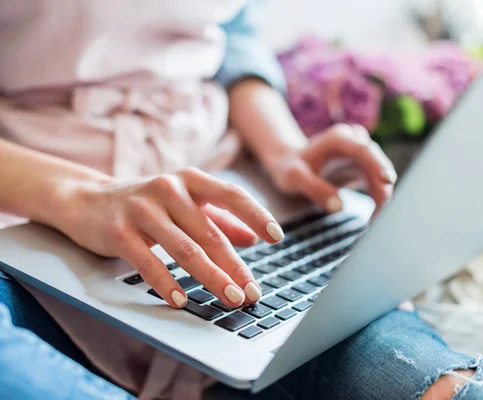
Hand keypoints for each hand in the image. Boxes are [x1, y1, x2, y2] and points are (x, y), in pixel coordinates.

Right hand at [56, 167, 284, 308]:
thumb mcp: (183, 204)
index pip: (231, 195)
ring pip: (185, 248)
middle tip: (252, 292)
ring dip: (211, 277)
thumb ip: (219, 218)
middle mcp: (169, 188)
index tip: (277, 237)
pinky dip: (167, 283)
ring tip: (231, 298)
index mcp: (190, 179)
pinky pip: (148, 261)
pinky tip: (181, 300)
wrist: (86, 200)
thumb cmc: (145, 203)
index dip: (256, 215)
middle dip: (235, 266)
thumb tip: (252, 239)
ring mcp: (142, 209)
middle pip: (210, 232)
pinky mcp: (119, 231)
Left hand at [265, 124, 397, 213]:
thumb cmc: (289, 167)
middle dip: (382, 187)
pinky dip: (377, 195)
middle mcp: (353, 141)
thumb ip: (315, 189)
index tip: (387, 182)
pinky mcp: (363, 164)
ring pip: (380, 173)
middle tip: (378, 214)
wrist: (288, 161)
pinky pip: (377, 180)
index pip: (363, 150)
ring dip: (381, 194)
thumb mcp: (295, 178)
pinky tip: (374, 213)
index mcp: (338, 139)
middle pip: (377, 162)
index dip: (377, 165)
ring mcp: (360, 152)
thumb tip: (340, 206)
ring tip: (374, 218)